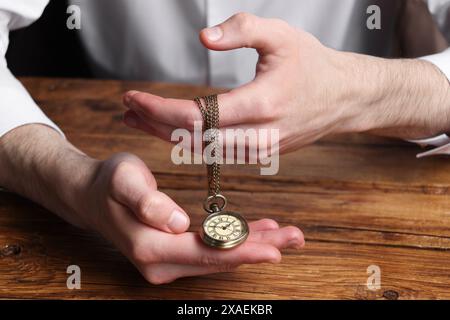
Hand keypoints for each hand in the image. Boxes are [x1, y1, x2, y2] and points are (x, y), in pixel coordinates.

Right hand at [84, 152, 303, 283]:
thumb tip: (176, 223)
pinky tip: (259, 231)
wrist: (92, 196)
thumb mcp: (123, 180)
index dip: (241, 251)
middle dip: (259, 249)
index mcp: (151, 247)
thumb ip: (146, 201)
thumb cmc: (109, 183)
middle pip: (219, 259)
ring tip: (286, 234)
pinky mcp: (174, 255)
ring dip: (253, 245)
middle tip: (295, 238)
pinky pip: (212, 251)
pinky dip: (237, 241)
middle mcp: (161, 264)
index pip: (205, 253)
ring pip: (219, 257)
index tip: (275, 250)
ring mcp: (168, 262)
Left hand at [122, 13, 449, 153]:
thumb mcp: (282, 35)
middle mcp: (260, 135)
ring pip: (202, 153)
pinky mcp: (260, 155)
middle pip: (194, 141)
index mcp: (264, 104)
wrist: (344, 98)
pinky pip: (216, 154)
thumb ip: (242, 30)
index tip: (132, 97)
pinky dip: (189, 143)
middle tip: (127, 110)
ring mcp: (260, 150)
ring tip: (138, 120)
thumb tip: (203, 39)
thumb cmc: (314, 65)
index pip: (198, 115)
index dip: (160, 109)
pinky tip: (171, 130)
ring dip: (167, 137)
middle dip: (155, 125)